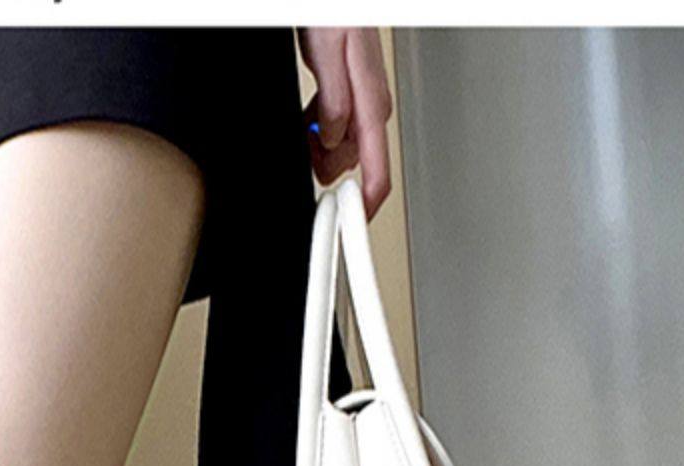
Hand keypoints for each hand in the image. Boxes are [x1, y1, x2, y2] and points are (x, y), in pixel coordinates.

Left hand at [298, 28, 393, 216]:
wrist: (341, 4)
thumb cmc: (339, 15)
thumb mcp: (329, 56)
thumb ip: (332, 102)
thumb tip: (332, 140)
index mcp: (373, 105)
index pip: (379, 171)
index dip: (364, 207)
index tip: (350, 226)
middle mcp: (372, 108)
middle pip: (352, 166)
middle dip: (325, 165)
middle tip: (306, 146)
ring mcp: (362, 104)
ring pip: (340, 149)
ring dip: (318, 146)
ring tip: (305, 126)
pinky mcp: (350, 98)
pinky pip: (334, 130)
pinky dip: (317, 132)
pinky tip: (308, 120)